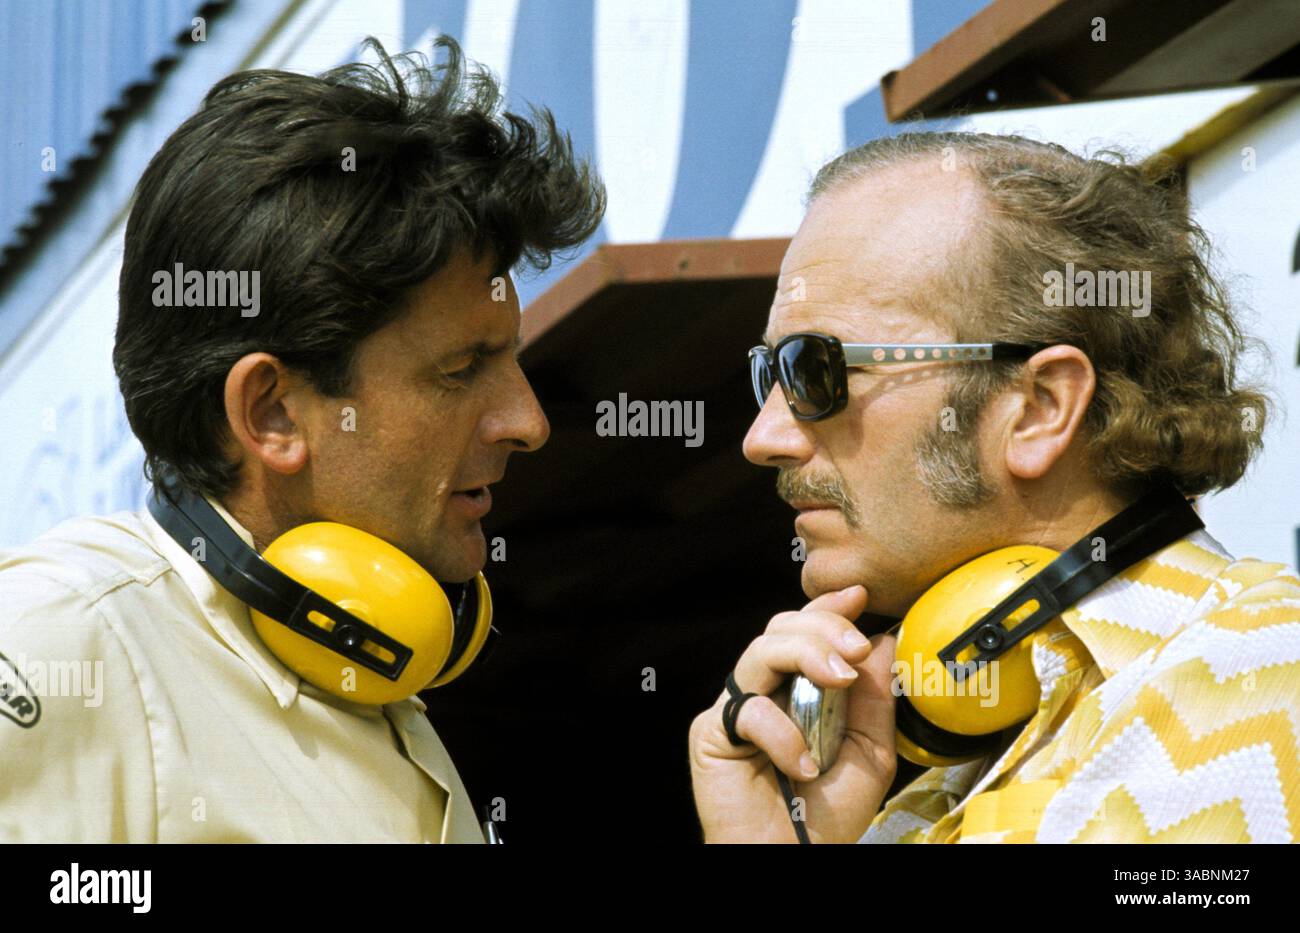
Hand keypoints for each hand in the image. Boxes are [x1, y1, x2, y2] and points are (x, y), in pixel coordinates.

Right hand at [689, 585, 896, 842]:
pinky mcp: (712, 732)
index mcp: (800, 690)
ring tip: (840, 678)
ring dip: (807, 653)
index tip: (859, 596)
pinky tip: (804, 763)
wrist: (792, 860)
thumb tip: (881, 639)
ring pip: (762, 649)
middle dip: (824, 627)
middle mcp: (766, 691)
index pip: (807, 632)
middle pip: (782, 628)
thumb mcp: (870, 752)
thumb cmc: (826, 818)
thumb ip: (874, 698)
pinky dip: (784, 732)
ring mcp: (738, 708)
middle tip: (855, 650)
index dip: (828, 607)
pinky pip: (749, 708)